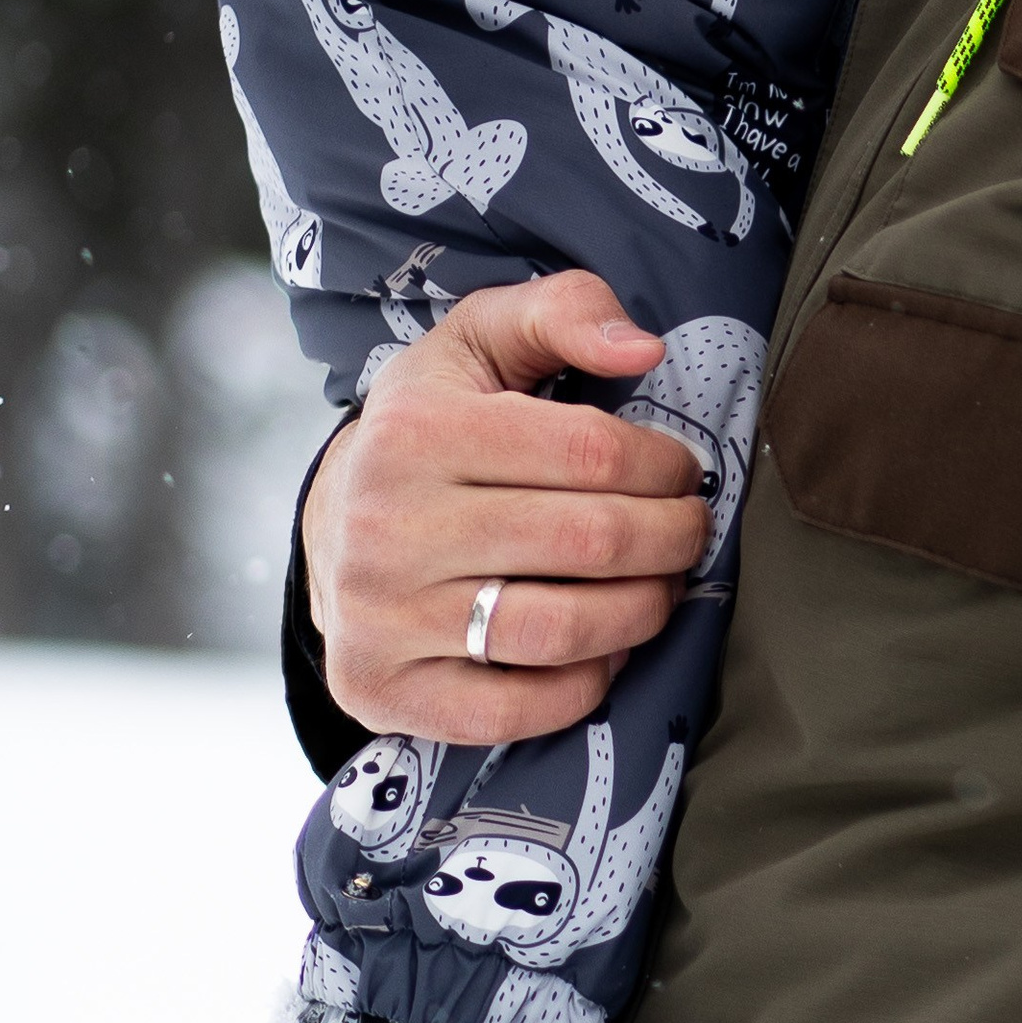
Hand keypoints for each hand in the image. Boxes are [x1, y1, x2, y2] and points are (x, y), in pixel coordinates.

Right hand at [302, 272, 713, 746]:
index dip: (663, 465)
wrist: (332, 520)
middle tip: (689, 530)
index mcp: (418, 430)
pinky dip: (585, 684)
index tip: (683, 472)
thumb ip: (566, 311)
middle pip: (588, 542)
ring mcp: (380, 617)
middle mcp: (387, 527)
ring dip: (644, 611)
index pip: (590, 451)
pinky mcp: (383, 689)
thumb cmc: (434, 419)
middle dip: (671, 538)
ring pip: (560, 632)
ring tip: (663, 585)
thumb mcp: (483, 337)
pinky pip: (514, 711)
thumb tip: (642, 349)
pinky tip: (606, 646)